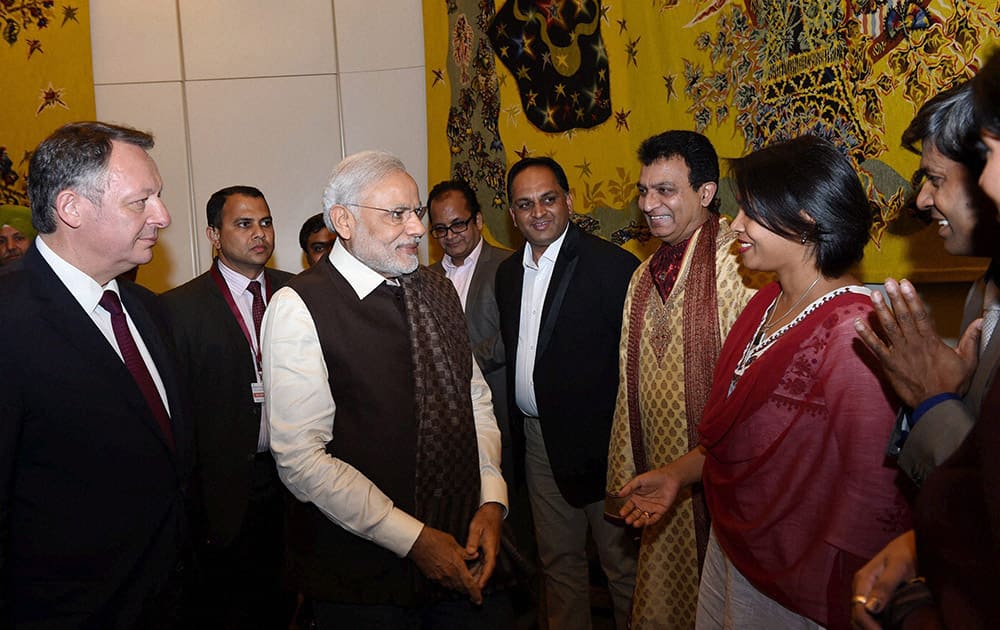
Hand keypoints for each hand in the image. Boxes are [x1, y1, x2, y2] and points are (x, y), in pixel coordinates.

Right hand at [407, 525, 481, 603]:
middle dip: (468, 591)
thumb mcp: (454, 543)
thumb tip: (476, 556)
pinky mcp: (432, 578)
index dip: (475, 594)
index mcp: (457, 566)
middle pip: (461, 589)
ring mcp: (440, 578)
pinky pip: (444, 585)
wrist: (417, 542)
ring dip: (459, 588)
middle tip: (473, 591)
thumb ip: (465, 552)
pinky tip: (450, 578)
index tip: (479, 600)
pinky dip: (450, 585)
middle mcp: (449, 575)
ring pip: (453, 588)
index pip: (469, 584)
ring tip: (462, 584)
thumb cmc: (436, 540)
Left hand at [464, 502, 503, 590]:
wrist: (492, 511)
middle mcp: (492, 552)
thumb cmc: (485, 518)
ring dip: (477, 576)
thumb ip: (473, 540)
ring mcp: (490, 551)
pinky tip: (467, 572)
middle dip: (479, 581)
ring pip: (483, 567)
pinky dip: (475, 568)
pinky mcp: (486, 549)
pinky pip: (481, 562)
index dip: (484, 578)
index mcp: (491, 548)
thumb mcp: (476, 527)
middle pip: (486, 570)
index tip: (478, 588)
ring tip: (467, 586)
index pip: (489, 567)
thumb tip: (470, 553)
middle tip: (469, 591)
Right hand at [614, 465, 681, 527]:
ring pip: (644, 517)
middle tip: (627, 521)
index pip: (629, 506)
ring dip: (639, 522)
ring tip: (635, 524)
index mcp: (637, 497)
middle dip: (631, 518)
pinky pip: (655, 518)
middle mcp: (643, 504)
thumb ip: (629, 487)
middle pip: (635, 514)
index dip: (625, 510)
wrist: (669, 477)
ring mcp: (652, 508)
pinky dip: (651, 521)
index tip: (621, 514)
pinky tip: (646, 522)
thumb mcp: (639, 480)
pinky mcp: (661, 510)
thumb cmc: (654, 477)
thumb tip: (619, 494)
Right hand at [851, 530, 917, 628]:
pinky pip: (870, 616)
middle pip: (857, 617)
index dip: (869, 627)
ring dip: (870, 628)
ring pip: (861, 618)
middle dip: (868, 629)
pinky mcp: (875, 598)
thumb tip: (870, 608)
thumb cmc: (906, 552)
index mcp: (863, 580)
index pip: (859, 610)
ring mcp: (867, 593)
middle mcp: (861, 588)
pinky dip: (875, 625)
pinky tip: (887, 627)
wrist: (911, 545)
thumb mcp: (898, 567)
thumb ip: (885, 586)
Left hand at [854, 278, 979, 406]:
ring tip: (873, 295)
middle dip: (895, 298)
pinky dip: (866, 336)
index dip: (912, 297)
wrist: (937, 404)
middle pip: (903, 316)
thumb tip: (980, 321)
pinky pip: (875, 348)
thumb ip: (971, 339)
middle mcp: (913, 343)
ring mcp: (899, 353)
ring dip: (880, 311)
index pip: (920, 314)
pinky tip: (857, 323)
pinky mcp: (889, 364)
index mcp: (931, 341)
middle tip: (888, 282)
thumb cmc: (952, 383)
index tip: (906, 283)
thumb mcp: (967, 360)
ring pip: (888, 328)